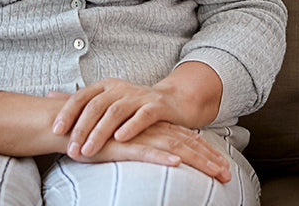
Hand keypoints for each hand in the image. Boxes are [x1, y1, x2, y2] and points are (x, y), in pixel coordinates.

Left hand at [51, 63, 222, 158]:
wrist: (171, 101)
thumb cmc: (133, 105)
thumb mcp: (106, 100)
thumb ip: (80, 101)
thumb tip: (48, 95)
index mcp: (107, 85)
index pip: (82, 95)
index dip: (68, 112)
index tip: (55, 130)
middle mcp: (122, 87)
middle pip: (97, 105)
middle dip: (82, 127)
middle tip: (71, 149)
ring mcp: (140, 96)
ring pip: (117, 111)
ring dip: (100, 132)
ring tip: (89, 151)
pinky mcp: (157, 106)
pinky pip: (143, 115)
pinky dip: (131, 126)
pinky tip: (121, 138)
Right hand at [78, 122, 230, 182]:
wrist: (70, 124)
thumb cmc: (99, 136)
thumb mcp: (128, 143)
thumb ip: (144, 146)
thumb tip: (166, 157)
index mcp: (155, 128)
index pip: (187, 139)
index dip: (206, 152)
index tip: (223, 165)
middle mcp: (152, 130)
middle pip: (188, 144)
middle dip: (209, 160)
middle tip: (227, 174)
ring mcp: (139, 136)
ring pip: (174, 148)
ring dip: (196, 161)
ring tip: (214, 172)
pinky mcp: (122, 144)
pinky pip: (145, 151)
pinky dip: (162, 156)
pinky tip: (176, 162)